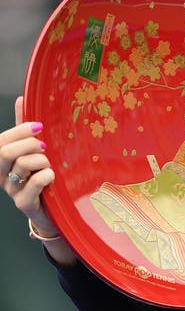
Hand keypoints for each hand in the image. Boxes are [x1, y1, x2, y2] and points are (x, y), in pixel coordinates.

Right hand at [1, 97, 74, 263]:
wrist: (51, 211)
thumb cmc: (41, 177)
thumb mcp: (32, 151)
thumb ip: (24, 129)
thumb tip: (20, 99)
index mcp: (0, 162)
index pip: (0, 141)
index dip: (20, 130)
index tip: (40, 127)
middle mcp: (0, 176)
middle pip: (5, 152)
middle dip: (30, 144)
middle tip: (45, 148)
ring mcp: (11, 191)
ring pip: (23, 165)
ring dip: (43, 161)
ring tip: (50, 166)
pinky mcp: (25, 203)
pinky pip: (36, 182)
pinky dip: (48, 175)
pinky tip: (53, 177)